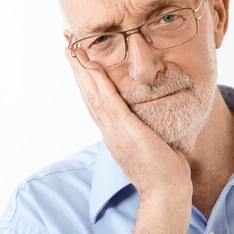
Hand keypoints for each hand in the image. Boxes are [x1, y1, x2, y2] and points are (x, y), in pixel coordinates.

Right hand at [65, 46, 192, 201]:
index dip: (87, 76)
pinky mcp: (124, 130)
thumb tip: (156, 118)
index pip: (96, 98)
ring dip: (81, 67)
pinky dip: (96, 81)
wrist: (166, 192)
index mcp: (115, 131)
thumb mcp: (154, 142)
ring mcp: (114, 130)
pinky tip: (90, 64)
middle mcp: (109, 129)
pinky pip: (107, 100)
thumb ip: (150, 128)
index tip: (80, 56)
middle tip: (67, 41)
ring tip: (71, 46)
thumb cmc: (166, 171)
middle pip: (87, 91)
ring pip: (92, 92)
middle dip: (77, 65)